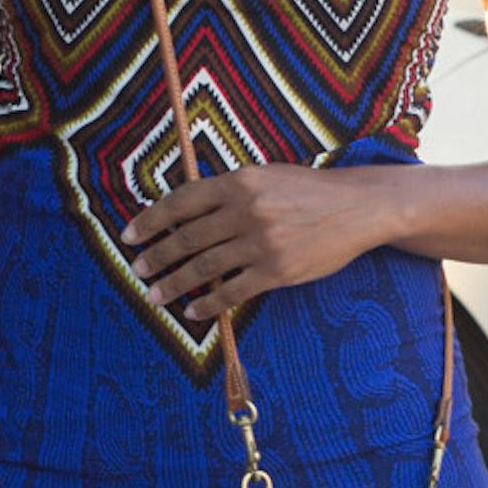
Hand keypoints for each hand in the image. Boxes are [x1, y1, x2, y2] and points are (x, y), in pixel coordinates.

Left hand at [119, 164, 390, 320]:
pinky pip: (233, 292)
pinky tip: (193, 311)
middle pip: (187, 239)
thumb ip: (229, 192)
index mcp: (240, 182)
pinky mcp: (277, 271)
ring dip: (174, 284)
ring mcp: (262, 243)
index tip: (130, 236)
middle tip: (138, 270)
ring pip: (204, 268)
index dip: (151, 220)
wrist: (357, 207)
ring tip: (155, 295)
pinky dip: (208, 304)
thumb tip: (187, 214)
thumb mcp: (266, 176)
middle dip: (156, 256)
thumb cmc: (308, 191)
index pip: (182, 202)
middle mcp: (247, 211)